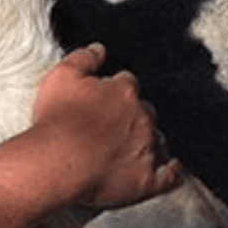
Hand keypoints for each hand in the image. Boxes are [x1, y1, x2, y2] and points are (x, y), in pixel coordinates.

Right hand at [31, 44, 183, 208]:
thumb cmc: (57, 118)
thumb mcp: (61, 76)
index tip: (101, 99)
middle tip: (112, 125)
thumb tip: (100, 48)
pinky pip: (171, 175)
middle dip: (133, 115)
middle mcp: (143, 117)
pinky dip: (171, 171)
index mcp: (124, 91)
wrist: (59, 162)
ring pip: (158, 140)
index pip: (127, 83)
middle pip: (145, 111)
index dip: (113, 90)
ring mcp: (149, 148)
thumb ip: (83, 58)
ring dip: (147, 141)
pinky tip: (168, 170)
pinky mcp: (150, 179)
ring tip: (128, 148)